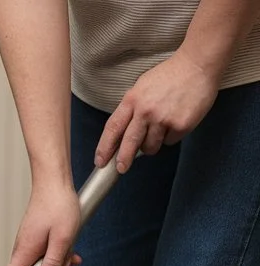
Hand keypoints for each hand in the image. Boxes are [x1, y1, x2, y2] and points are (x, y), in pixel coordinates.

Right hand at [0, 180, 80, 265]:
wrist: (54, 182)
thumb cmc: (58, 206)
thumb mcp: (63, 237)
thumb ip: (54, 263)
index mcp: (23, 255)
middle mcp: (21, 254)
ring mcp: (27, 249)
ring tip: (71, 255)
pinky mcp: (34, 244)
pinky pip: (44, 260)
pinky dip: (58, 261)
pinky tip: (72, 256)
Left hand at [96, 48, 218, 171]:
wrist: (199, 63)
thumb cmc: (169, 76)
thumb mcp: (141, 87)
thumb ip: (131, 109)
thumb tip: (120, 136)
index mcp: (132, 100)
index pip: (113, 128)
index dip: (104, 148)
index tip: (100, 161)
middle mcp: (145, 111)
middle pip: (129, 143)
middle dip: (123, 159)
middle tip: (121, 168)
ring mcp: (163, 118)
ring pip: (150, 146)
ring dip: (153, 144)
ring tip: (161, 126)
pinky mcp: (180, 124)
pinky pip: (170, 141)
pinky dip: (171, 135)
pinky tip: (177, 119)